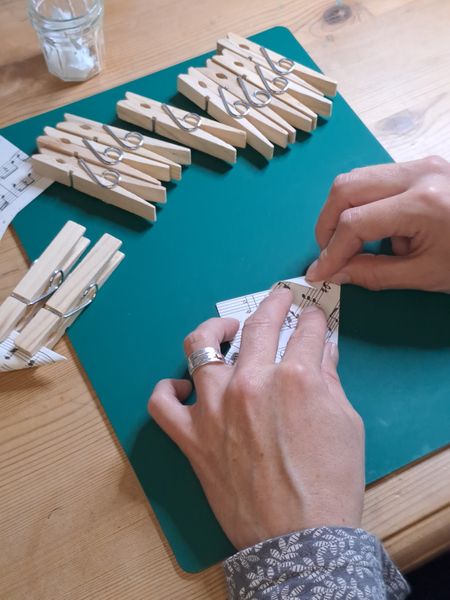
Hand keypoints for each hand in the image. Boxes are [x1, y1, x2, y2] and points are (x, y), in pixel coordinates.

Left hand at [148, 287, 364, 549]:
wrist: (300, 539)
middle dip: (273, 305)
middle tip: (279, 299)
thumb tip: (322, 349)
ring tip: (224, 330)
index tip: (312, 318)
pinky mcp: (191, 437)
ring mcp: (214, 409)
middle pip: (258, 326)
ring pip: (200, 348)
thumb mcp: (344, 423)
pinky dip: (167, 390)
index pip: (305, 331)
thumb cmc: (330, 483)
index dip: (312, 320)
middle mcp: (250, 383)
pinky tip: (181, 386)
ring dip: (214, 331)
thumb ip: (329, 379)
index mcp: (295, 377)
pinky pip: (161, 404)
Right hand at [306, 156, 449, 291]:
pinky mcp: (424, 165)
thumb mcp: (427, 274)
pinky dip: (364, 204)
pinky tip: (378, 228)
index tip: (319, 273)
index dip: (331, 251)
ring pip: (357, 178)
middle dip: (328, 223)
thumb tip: (334, 273)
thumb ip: (375, 274)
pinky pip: (377, 179)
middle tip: (330, 253)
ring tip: (353, 243)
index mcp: (423, 203)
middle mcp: (419, 173)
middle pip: (346, 187)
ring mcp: (422, 163)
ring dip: (344, 211)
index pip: (356, 222)